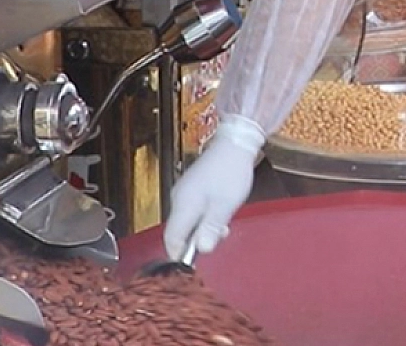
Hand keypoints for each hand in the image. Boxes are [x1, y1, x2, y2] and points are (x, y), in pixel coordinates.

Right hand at [162, 116, 264, 258]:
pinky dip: (204, 217)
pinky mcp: (191, 188)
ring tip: (224, 222)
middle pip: (179, 232)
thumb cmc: (231, 173)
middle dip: (196, 240)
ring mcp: (184, 192)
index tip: (195, 261)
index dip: (181, 254)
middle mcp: (178, 199)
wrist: (234, 143)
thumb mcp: (225, 205)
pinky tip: (220, 212)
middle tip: (220, 235)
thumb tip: (201, 250)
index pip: (172, 239)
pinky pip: (192, 211)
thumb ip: (211, 228)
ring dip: (203, 228)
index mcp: (183, 205)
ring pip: (187, 222)